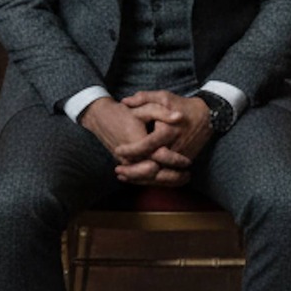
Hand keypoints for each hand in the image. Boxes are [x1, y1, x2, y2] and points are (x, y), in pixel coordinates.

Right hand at [77, 96, 191, 185]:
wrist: (102, 118)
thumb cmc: (125, 112)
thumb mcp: (145, 108)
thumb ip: (163, 112)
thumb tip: (180, 116)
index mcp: (137, 142)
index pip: (159, 156)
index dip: (174, 160)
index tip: (188, 162)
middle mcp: (131, 156)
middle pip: (154, 173)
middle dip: (172, 177)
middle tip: (188, 175)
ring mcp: (126, 163)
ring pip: (147, 178)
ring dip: (165, 181)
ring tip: (182, 179)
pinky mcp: (125, 165)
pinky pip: (140, 178)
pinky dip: (154, 181)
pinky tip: (167, 181)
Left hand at [121, 91, 212, 172]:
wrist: (207, 117)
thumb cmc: (182, 105)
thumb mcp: (163, 97)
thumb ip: (143, 98)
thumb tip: (124, 102)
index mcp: (167, 131)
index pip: (146, 145)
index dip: (131, 150)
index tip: (118, 150)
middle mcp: (174, 147)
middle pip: (151, 165)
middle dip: (133, 171)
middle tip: (118, 170)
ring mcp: (179, 158)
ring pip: (158, 174)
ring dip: (140, 178)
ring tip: (124, 176)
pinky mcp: (182, 163)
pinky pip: (165, 175)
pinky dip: (151, 178)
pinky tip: (138, 178)